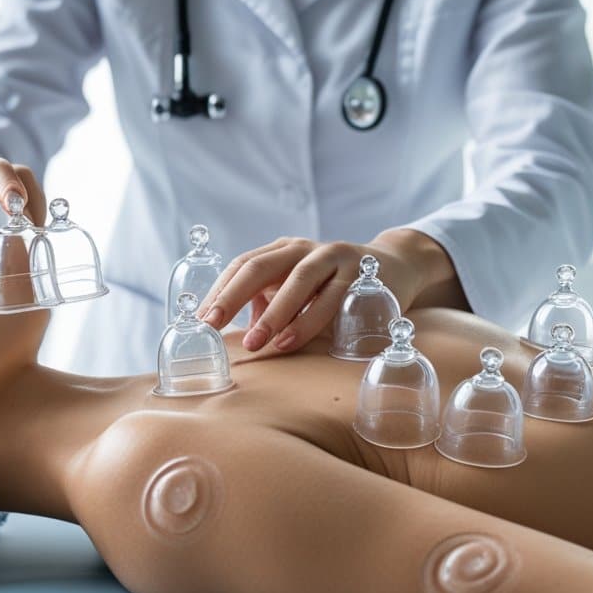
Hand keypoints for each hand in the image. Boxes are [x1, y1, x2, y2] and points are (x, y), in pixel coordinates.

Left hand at [196, 237, 426, 352]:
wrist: (394, 266)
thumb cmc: (334, 286)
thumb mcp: (296, 291)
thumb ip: (268, 306)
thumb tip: (233, 336)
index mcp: (281, 251)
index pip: (242, 265)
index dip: (218, 290)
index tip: (199, 320)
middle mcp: (302, 248)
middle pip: (258, 267)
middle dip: (231, 297)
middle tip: (211, 326)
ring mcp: (331, 257)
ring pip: (296, 281)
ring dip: (272, 315)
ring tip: (254, 344)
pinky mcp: (358, 273)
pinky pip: (329, 298)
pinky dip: (306, 321)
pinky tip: (288, 340)